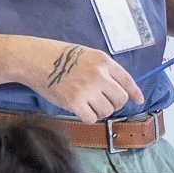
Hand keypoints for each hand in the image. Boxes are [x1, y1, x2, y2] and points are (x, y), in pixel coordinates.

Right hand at [29, 43, 143, 123]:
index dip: (134, 93)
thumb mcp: (86, 54)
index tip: (138, 100)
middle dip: (113, 104)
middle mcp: (99, 74)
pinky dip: (88, 117)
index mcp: (103, 61)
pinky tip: (80, 109)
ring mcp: (87, 89)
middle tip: (102, 103)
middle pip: (120, 99)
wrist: (35, 58)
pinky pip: (92, 119)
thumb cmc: (58, 55)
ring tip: (87, 103)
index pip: (127, 80)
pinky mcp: (74, 102)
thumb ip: (102, 69)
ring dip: (99, 111)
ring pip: (107, 111)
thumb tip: (116, 88)